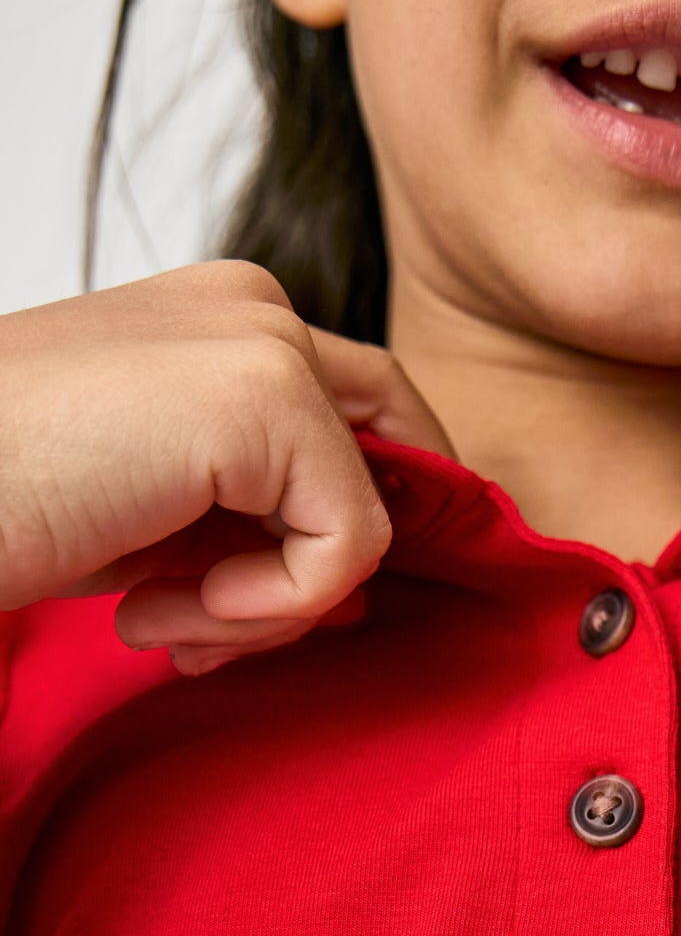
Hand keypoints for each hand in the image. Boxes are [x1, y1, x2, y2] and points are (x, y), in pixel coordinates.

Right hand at [0, 260, 455, 674]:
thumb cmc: (9, 503)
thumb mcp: (157, 509)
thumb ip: (260, 524)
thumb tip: (359, 586)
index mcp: (228, 318)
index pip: (368, 417)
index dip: (346, 520)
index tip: (265, 600)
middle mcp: (257, 311)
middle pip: (386, 457)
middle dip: (321, 568)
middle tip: (206, 624)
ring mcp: (266, 346)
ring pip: (363, 521)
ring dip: (266, 610)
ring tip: (158, 619)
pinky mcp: (266, 401)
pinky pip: (346, 548)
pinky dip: (263, 609)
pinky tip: (151, 609)